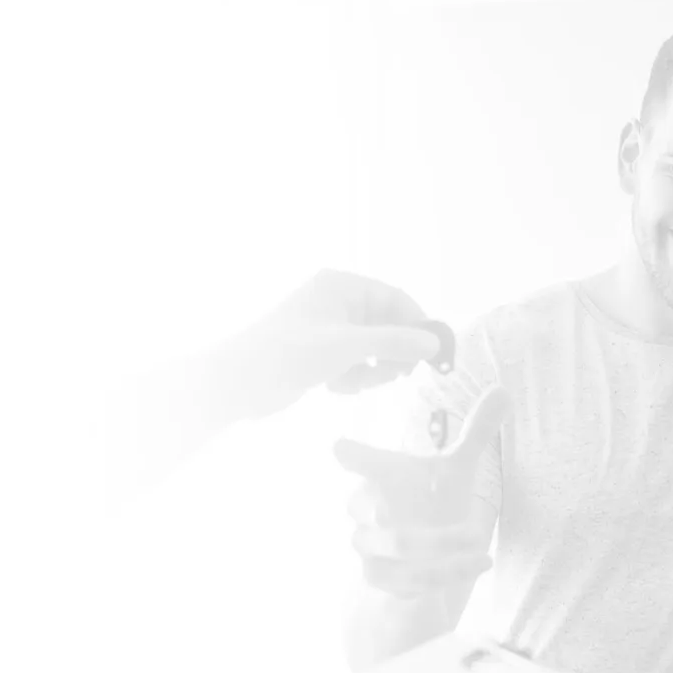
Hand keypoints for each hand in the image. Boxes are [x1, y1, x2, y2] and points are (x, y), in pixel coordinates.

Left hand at [215, 270, 445, 419]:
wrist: (237, 382)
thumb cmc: (288, 353)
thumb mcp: (347, 346)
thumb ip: (393, 343)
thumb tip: (434, 342)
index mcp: (340, 285)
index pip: (394, 298)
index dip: (416, 324)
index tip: (433, 353)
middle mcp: (336, 301)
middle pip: (387, 325)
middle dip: (390, 353)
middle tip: (394, 376)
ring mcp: (328, 328)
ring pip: (372, 349)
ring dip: (370, 370)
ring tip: (352, 383)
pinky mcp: (320, 354)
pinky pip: (354, 364)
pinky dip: (351, 378)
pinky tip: (333, 387)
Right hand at [335, 387, 510, 597]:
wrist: (413, 561)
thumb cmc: (428, 503)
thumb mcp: (455, 470)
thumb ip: (475, 432)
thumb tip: (503, 390)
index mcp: (379, 476)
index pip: (358, 460)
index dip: (351, 455)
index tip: (340, 448)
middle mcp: (365, 510)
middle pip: (376, 508)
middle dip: (417, 509)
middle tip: (471, 528)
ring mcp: (367, 545)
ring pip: (397, 546)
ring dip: (444, 549)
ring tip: (483, 550)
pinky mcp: (376, 578)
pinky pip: (402, 580)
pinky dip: (440, 576)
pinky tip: (472, 569)